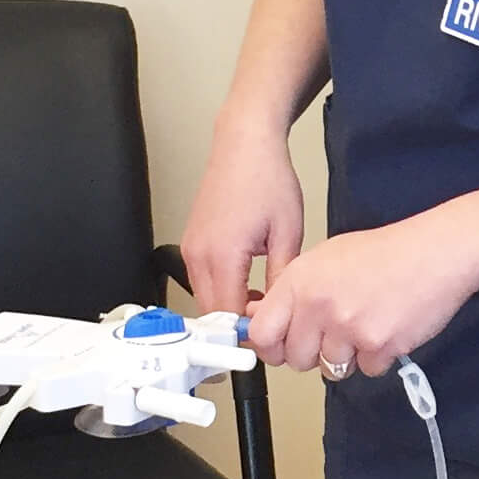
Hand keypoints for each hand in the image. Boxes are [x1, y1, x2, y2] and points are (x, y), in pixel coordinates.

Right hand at [181, 123, 304, 314]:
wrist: (245, 145)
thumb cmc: (268, 181)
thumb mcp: (288, 234)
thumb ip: (281, 279)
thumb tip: (279, 310)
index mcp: (223, 255)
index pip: (228, 314)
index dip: (250, 330)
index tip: (273, 332)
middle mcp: (198, 255)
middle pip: (212, 311)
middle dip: (239, 322)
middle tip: (272, 321)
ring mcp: (190, 248)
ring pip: (204, 297)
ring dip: (229, 306)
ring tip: (263, 301)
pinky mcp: (190, 242)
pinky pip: (201, 279)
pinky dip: (221, 289)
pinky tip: (248, 283)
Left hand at [243, 204, 478, 375]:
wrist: (437, 252)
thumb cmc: (385, 253)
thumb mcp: (327, 258)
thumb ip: (292, 291)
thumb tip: (257, 320)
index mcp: (300, 281)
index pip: (261, 334)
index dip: (270, 347)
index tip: (281, 347)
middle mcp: (319, 305)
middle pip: (296, 359)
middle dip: (315, 353)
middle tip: (338, 331)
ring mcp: (349, 327)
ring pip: (331, 369)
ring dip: (349, 355)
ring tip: (368, 322)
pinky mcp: (379, 345)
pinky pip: (367, 370)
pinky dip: (378, 357)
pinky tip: (389, 327)